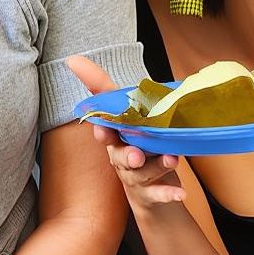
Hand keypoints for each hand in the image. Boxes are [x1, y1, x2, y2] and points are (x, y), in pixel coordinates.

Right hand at [66, 57, 186, 211]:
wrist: (149, 189)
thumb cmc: (135, 142)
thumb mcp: (123, 113)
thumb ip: (102, 87)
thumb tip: (72, 60)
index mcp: (116, 139)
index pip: (105, 133)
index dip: (103, 131)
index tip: (102, 129)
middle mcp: (123, 159)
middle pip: (122, 158)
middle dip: (128, 155)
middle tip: (138, 155)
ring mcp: (137, 179)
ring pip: (143, 175)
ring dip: (157, 168)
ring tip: (172, 160)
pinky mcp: (152, 193)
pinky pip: (159, 195)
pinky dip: (169, 194)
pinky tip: (181, 193)